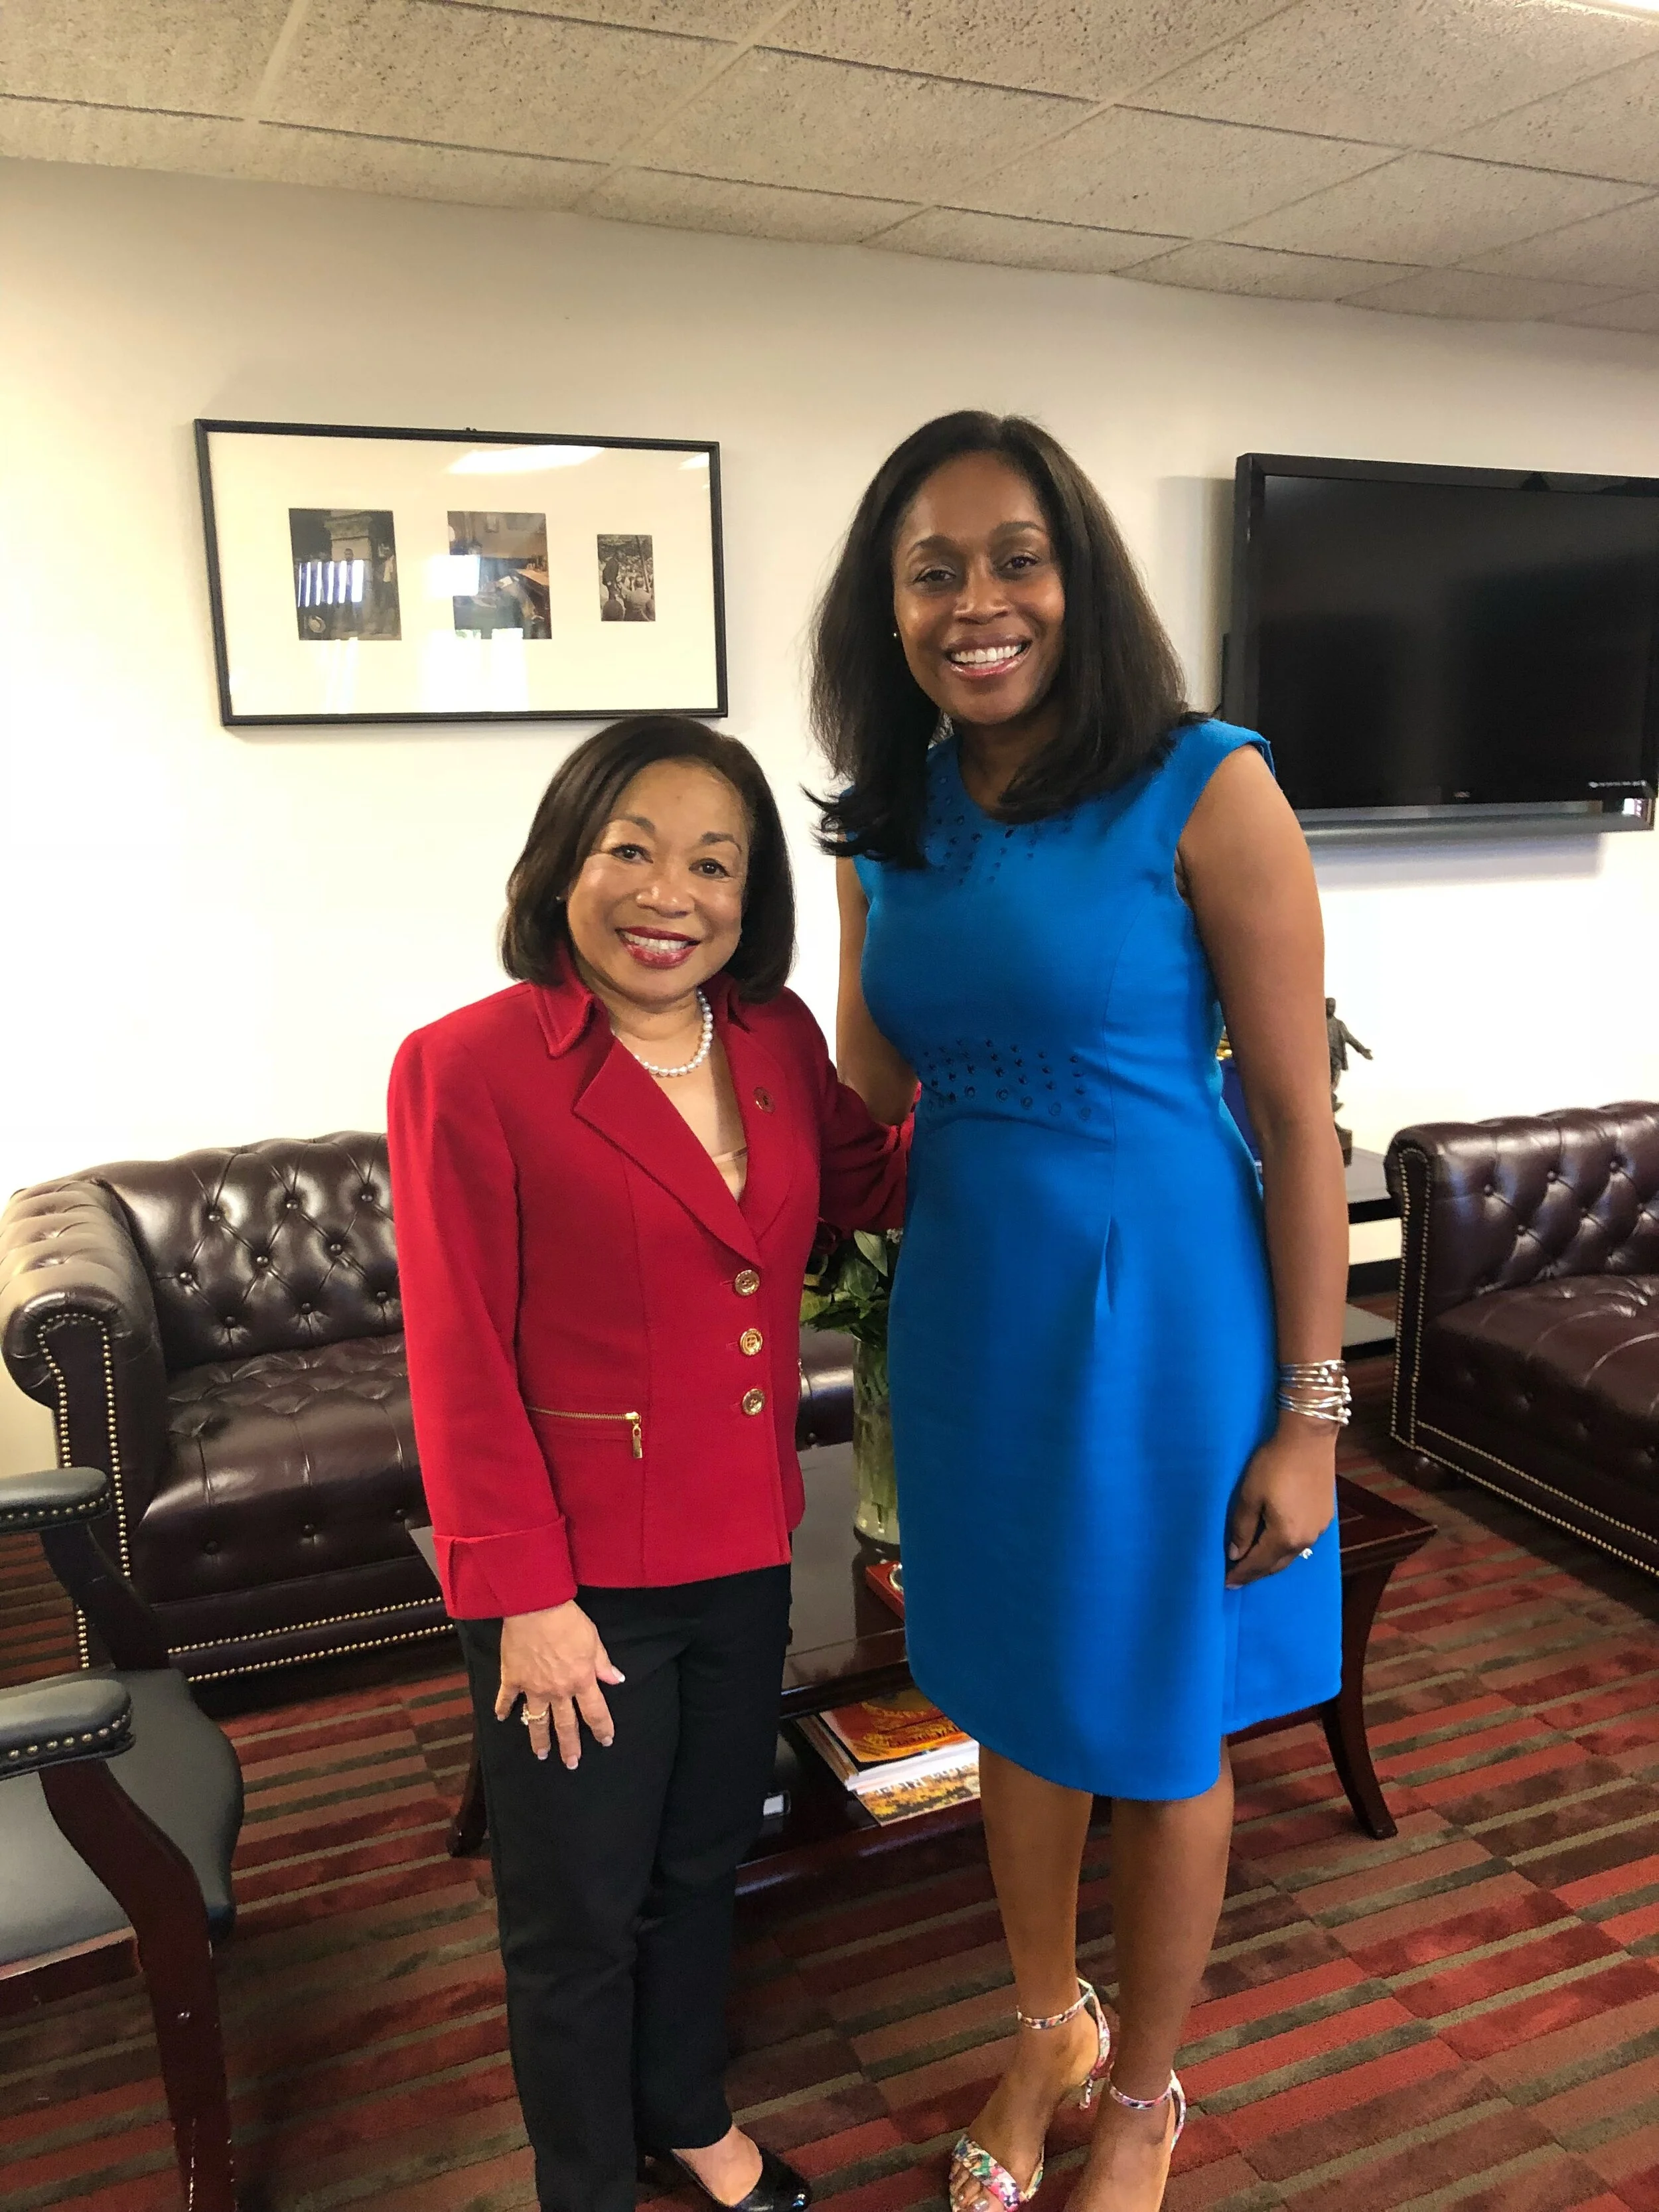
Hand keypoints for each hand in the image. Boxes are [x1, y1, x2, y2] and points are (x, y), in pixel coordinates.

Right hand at [495, 1601, 625, 1767]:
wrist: (536, 1608)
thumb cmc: (568, 1621)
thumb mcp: (594, 1641)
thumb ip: (603, 1664)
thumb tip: (617, 1680)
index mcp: (580, 1681)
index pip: (595, 1712)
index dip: (602, 1728)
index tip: (606, 1741)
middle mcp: (558, 1690)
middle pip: (566, 1724)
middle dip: (570, 1746)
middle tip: (572, 1764)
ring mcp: (533, 1687)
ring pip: (537, 1720)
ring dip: (539, 1739)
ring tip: (542, 1754)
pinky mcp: (512, 1678)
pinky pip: (507, 1698)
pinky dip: (503, 1708)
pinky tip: (501, 1718)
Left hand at [1225, 1423, 1335, 1586]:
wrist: (1309, 1439)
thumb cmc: (1274, 1464)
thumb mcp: (1249, 1494)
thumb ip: (1242, 1527)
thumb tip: (1236, 1554)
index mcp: (1284, 1536)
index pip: (1258, 1564)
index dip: (1241, 1574)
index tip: (1226, 1583)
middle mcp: (1305, 1540)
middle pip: (1276, 1564)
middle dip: (1256, 1572)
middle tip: (1238, 1577)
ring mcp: (1319, 1529)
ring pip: (1290, 1554)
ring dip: (1272, 1561)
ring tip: (1255, 1563)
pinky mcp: (1325, 1517)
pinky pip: (1301, 1542)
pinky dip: (1285, 1547)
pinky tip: (1276, 1543)